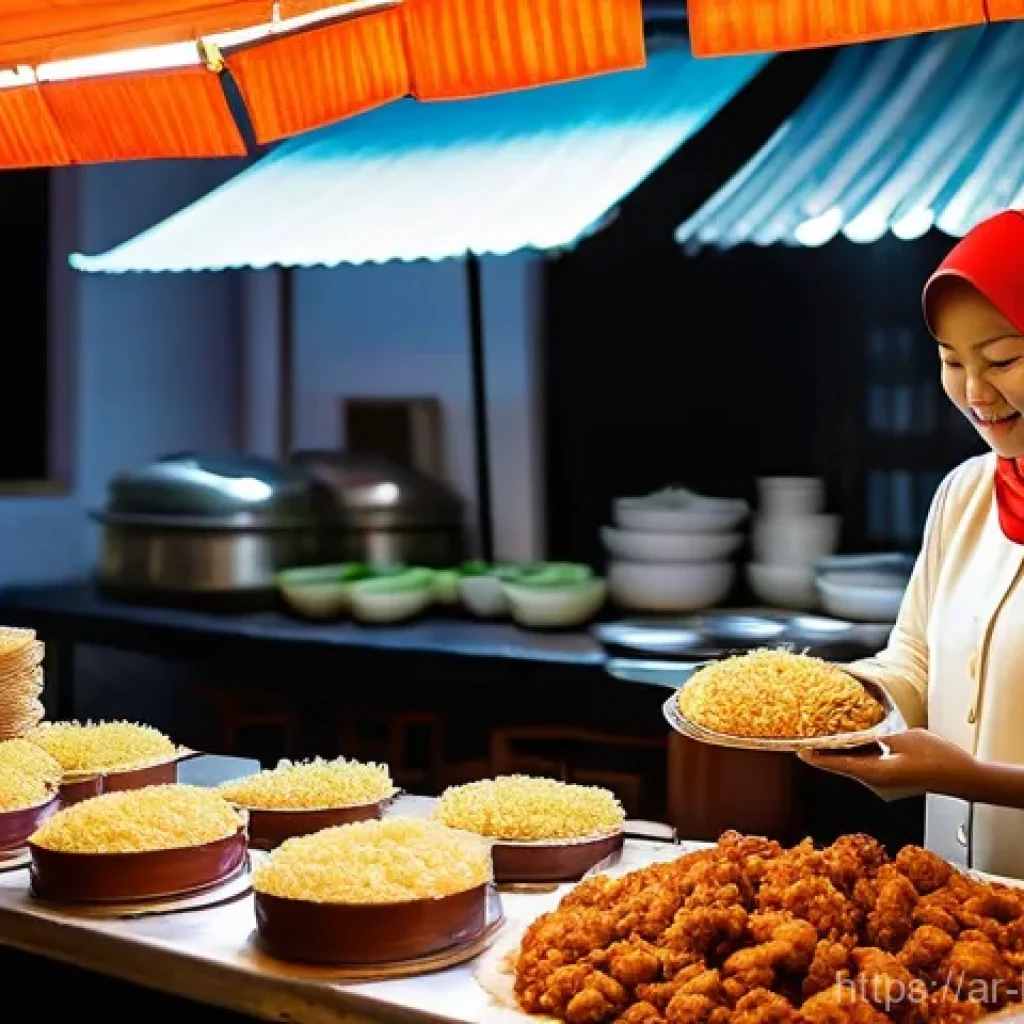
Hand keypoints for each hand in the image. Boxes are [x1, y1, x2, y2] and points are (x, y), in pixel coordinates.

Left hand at [797, 729, 977, 801]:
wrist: (962, 777)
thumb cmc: (937, 758)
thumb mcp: (903, 737)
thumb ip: (877, 736)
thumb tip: (860, 735)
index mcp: (875, 773)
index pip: (837, 765)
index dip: (816, 757)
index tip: (800, 750)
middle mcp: (875, 784)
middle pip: (843, 767)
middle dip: (828, 753)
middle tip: (811, 737)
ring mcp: (884, 787)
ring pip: (855, 768)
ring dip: (844, 754)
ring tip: (829, 736)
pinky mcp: (891, 784)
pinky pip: (868, 769)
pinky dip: (859, 758)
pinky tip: (855, 744)